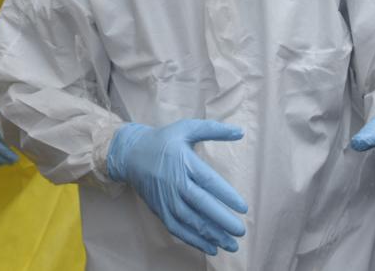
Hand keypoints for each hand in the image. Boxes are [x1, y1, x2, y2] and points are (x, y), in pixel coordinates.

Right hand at [106, 120, 247, 255]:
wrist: (131, 154)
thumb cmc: (164, 140)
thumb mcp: (187, 128)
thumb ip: (214, 130)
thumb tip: (240, 131)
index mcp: (183, 161)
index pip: (208, 181)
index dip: (226, 195)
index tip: (243, 207)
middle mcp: (174, 182)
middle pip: (201, 204)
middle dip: (222, 220)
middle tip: (241, 231)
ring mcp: (166, 198)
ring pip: (190, 220)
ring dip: (211, 234)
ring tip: (231, 244)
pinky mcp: (160, 210)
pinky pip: (177, 228)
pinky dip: (194, 240)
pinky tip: (212, 247)